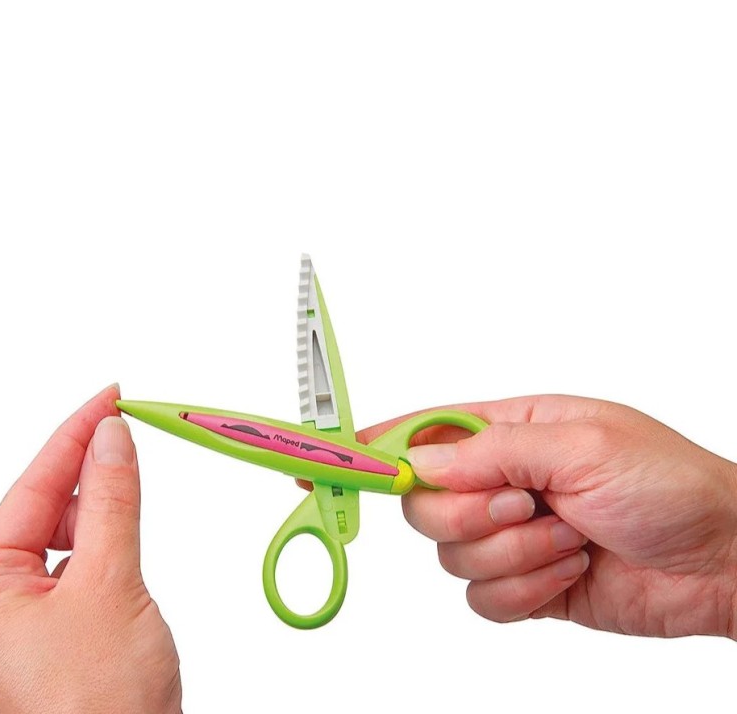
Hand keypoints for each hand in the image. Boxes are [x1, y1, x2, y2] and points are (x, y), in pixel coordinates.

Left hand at [0, 386, 181, 712]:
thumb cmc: (100, 704)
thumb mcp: (110, 581)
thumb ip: (112, 501)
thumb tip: (111, 439)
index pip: (32, 488)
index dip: (72, 435)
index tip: (106, 398)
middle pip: (45, 503)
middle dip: (86, 465)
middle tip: (125, 422)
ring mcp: (30, 610)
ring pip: (67, 527)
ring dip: (101, 500)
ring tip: (130, 471)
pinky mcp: (64, 619)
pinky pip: (83, 553)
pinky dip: (109, 530)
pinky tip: (126, 517)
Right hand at [365, 395, 736, 637]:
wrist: (723, 560)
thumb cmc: (668, 483)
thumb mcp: (581, 444)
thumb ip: (492, 450)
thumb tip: (423, 460)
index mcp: (509, 429)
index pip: (422, 432)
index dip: (372, 446)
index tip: (330, 461)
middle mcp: (499, 480)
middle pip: (424, 502)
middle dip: (467, 515)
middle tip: (521, 506)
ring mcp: (509, 534)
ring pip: (451, 555)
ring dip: (513, 555)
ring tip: (568, 538)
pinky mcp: (524, 583)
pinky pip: (481, 598)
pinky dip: (523, 590)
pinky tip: (569, 570)